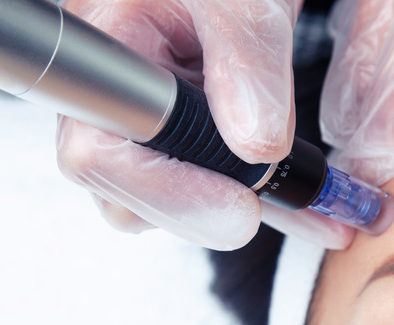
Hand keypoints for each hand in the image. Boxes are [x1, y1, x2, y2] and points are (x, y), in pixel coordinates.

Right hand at [56, 0, 352, 249]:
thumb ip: (247, 57)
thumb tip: (257, 144)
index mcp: (104, 47)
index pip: (96, 152)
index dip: (166, 193)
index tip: (242, 207)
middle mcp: (107, 92)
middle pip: (124, 194)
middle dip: (204, 208)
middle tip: (282, 201)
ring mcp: (134, 118)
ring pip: (157, 201)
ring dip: (226, 204)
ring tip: (297, 195)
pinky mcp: (169, 131)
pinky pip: (189, 185)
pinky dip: (242, 195)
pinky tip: (291, 194)